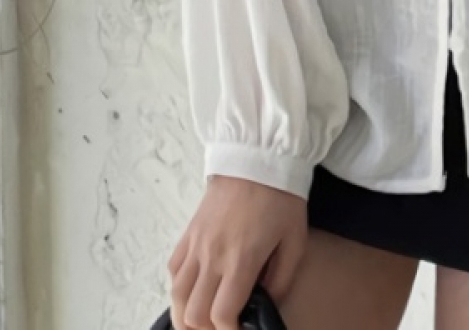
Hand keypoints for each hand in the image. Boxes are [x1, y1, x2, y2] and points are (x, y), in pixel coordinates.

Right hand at [168, 175, 307, 329]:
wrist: (258, 157)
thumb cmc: (281, 196)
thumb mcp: (295, 239)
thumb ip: (282, 278)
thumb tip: (267, 303)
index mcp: (241, 259)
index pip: (221, 316)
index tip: (241, 329)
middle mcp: (213, 256)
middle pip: (194, 314)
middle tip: (224, 326)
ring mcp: (197, 244)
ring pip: (176, 297)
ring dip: (186, 316)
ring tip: (202, 321)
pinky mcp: (189, 232)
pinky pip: (173, 271)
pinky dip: (179, 289)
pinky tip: (194, 291)